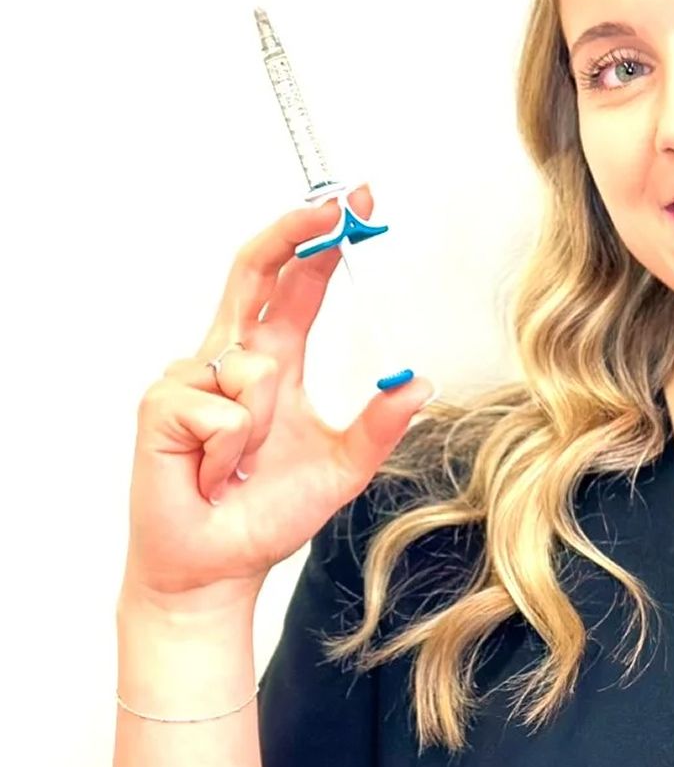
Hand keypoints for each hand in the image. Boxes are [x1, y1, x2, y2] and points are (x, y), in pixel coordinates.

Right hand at [122, 184, 433, 614]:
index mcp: (274, 358)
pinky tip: (210, 472)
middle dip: (294, 232)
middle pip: (255, 270)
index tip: (355, 202)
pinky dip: (231, 451)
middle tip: (334, 205)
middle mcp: (230, 356)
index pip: (296, 284)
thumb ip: (379, 427)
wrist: (218, 564)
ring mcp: (191, 378)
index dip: (321, 241)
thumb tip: (421, 385)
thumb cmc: (267, 513)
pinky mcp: (161, 407)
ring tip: (239, 465)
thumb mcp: (343, 468)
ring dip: (263, 429)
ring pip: (256, 371)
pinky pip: (226, 413)